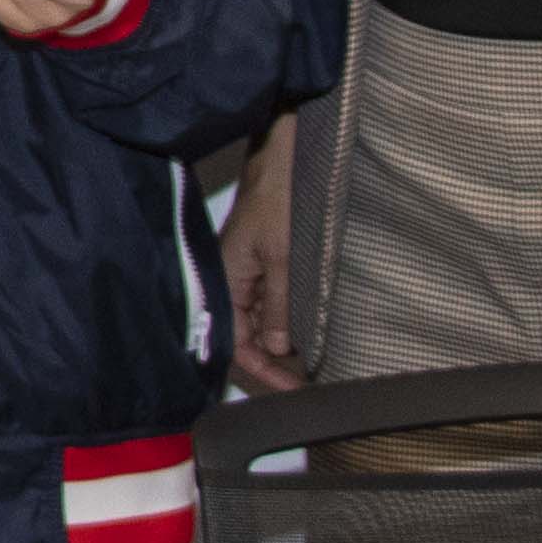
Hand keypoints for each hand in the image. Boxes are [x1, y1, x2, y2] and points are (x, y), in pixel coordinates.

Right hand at [218, 126, 303, 389]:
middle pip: (248, 335)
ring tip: (316, 362)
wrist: (286, 154)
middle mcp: (232, 280)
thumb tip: (280, 347)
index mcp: (225, 280)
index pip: (237, 342)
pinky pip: (272, 300)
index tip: (293, 389)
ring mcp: (248, 271)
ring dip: (286, 341)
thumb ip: (281, 304)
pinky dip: (291, 318)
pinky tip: (312, 329)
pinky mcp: (264, 260)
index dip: (263, 370)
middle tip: (308, 383)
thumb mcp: (285, 256)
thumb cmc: (279, 197)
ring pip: (262, 320)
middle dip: (276, 361)